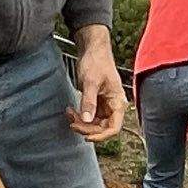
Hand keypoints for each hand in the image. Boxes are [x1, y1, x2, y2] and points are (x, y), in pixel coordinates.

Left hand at [69, 26, 125, 141]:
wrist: (93, 50)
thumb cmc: (96, 62)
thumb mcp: (91, 82)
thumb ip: (89, 102)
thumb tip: (87, 119)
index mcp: (118, 103)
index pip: (114, 128)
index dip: (102, 136)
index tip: (87, 137)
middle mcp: (113, 106)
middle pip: (102, 128)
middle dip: (87, 128)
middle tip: (72, 123)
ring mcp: (105, 106)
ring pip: (95, 124)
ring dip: (81, 123)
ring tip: (69, 114)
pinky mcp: (97, 103)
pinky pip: (89, 116)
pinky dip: (79, 116)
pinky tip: (71, 111)